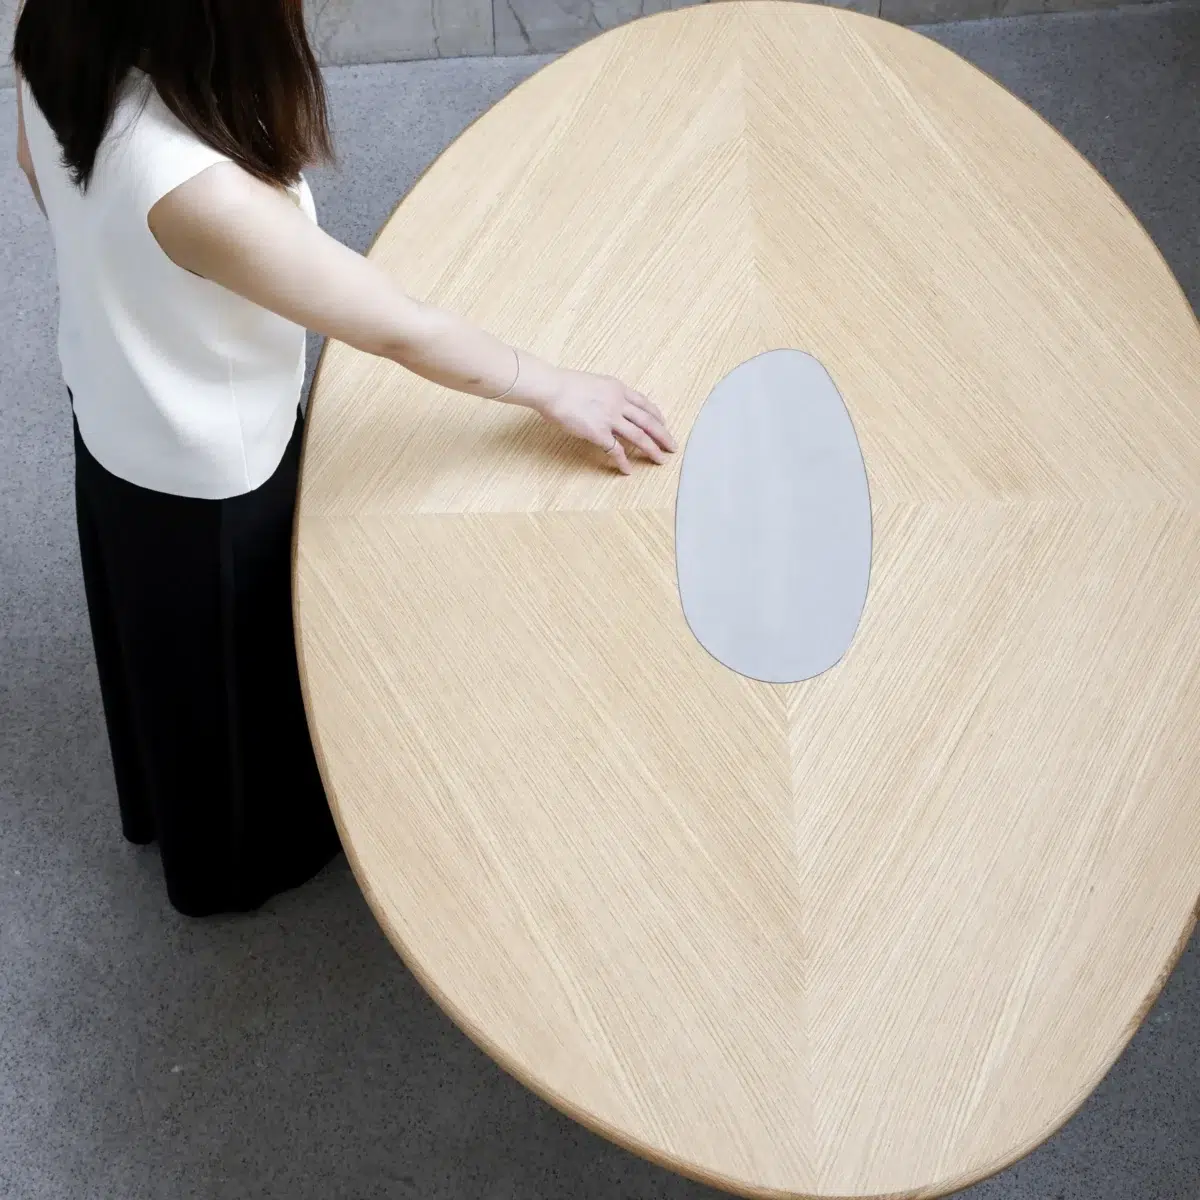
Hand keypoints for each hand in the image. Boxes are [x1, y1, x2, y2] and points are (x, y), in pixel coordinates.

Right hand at [536, 368, 676, 474]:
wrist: (552, 388)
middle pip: (649, 421)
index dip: (657, 416)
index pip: (644, 403)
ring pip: (639, 436)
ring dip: (652, 450)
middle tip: (673, 446)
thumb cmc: (564, 385)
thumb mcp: (593, 383)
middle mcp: (618, 402)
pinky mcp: (599, 432)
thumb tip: (605, 404)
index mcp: (617, 388)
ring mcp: (610, 418)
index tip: (663, 424)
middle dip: (663, 435)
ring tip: (661, 460)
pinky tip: (627, 470)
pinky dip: (623, 462)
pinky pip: (616, 450)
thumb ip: (604, 394)